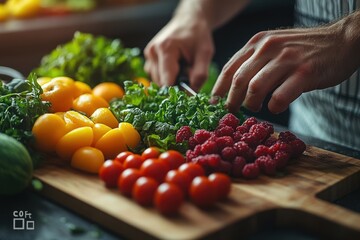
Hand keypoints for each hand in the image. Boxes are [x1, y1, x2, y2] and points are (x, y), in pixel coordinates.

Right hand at [144, 16, 213, 90]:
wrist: (189, 21)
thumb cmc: (198, 36)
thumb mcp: (205, 54)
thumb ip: (200, 75)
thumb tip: (191, 95)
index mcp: (165, 49)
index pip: (167, 81)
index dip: (178, 91)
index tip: (187, 93)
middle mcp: (152, 52)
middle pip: (162, 83)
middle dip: (176, 85)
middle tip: (188, 73)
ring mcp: (148, 55)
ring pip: (158, 81)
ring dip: (171, 81)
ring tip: (182, 67)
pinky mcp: (148, 58)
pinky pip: (156, 76)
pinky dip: (167, 76)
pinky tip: (176, 67)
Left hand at [212, 20, 359, 113]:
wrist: (340, 40)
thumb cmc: (303, 49)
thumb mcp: (274, 46)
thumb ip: (255, 61)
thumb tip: (235, 86)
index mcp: (257, 43)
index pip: (229, 68)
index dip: (219, 88)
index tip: (214, 103)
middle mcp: (268, 48)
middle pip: (238, 80)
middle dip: (231, 101)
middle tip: (232, 112)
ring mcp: (286, 59)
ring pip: (255, 88)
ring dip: (251, 104)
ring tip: (254, 108)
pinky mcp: (304, 72)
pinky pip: (280, 96)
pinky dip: (274, 106)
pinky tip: (275, 107)